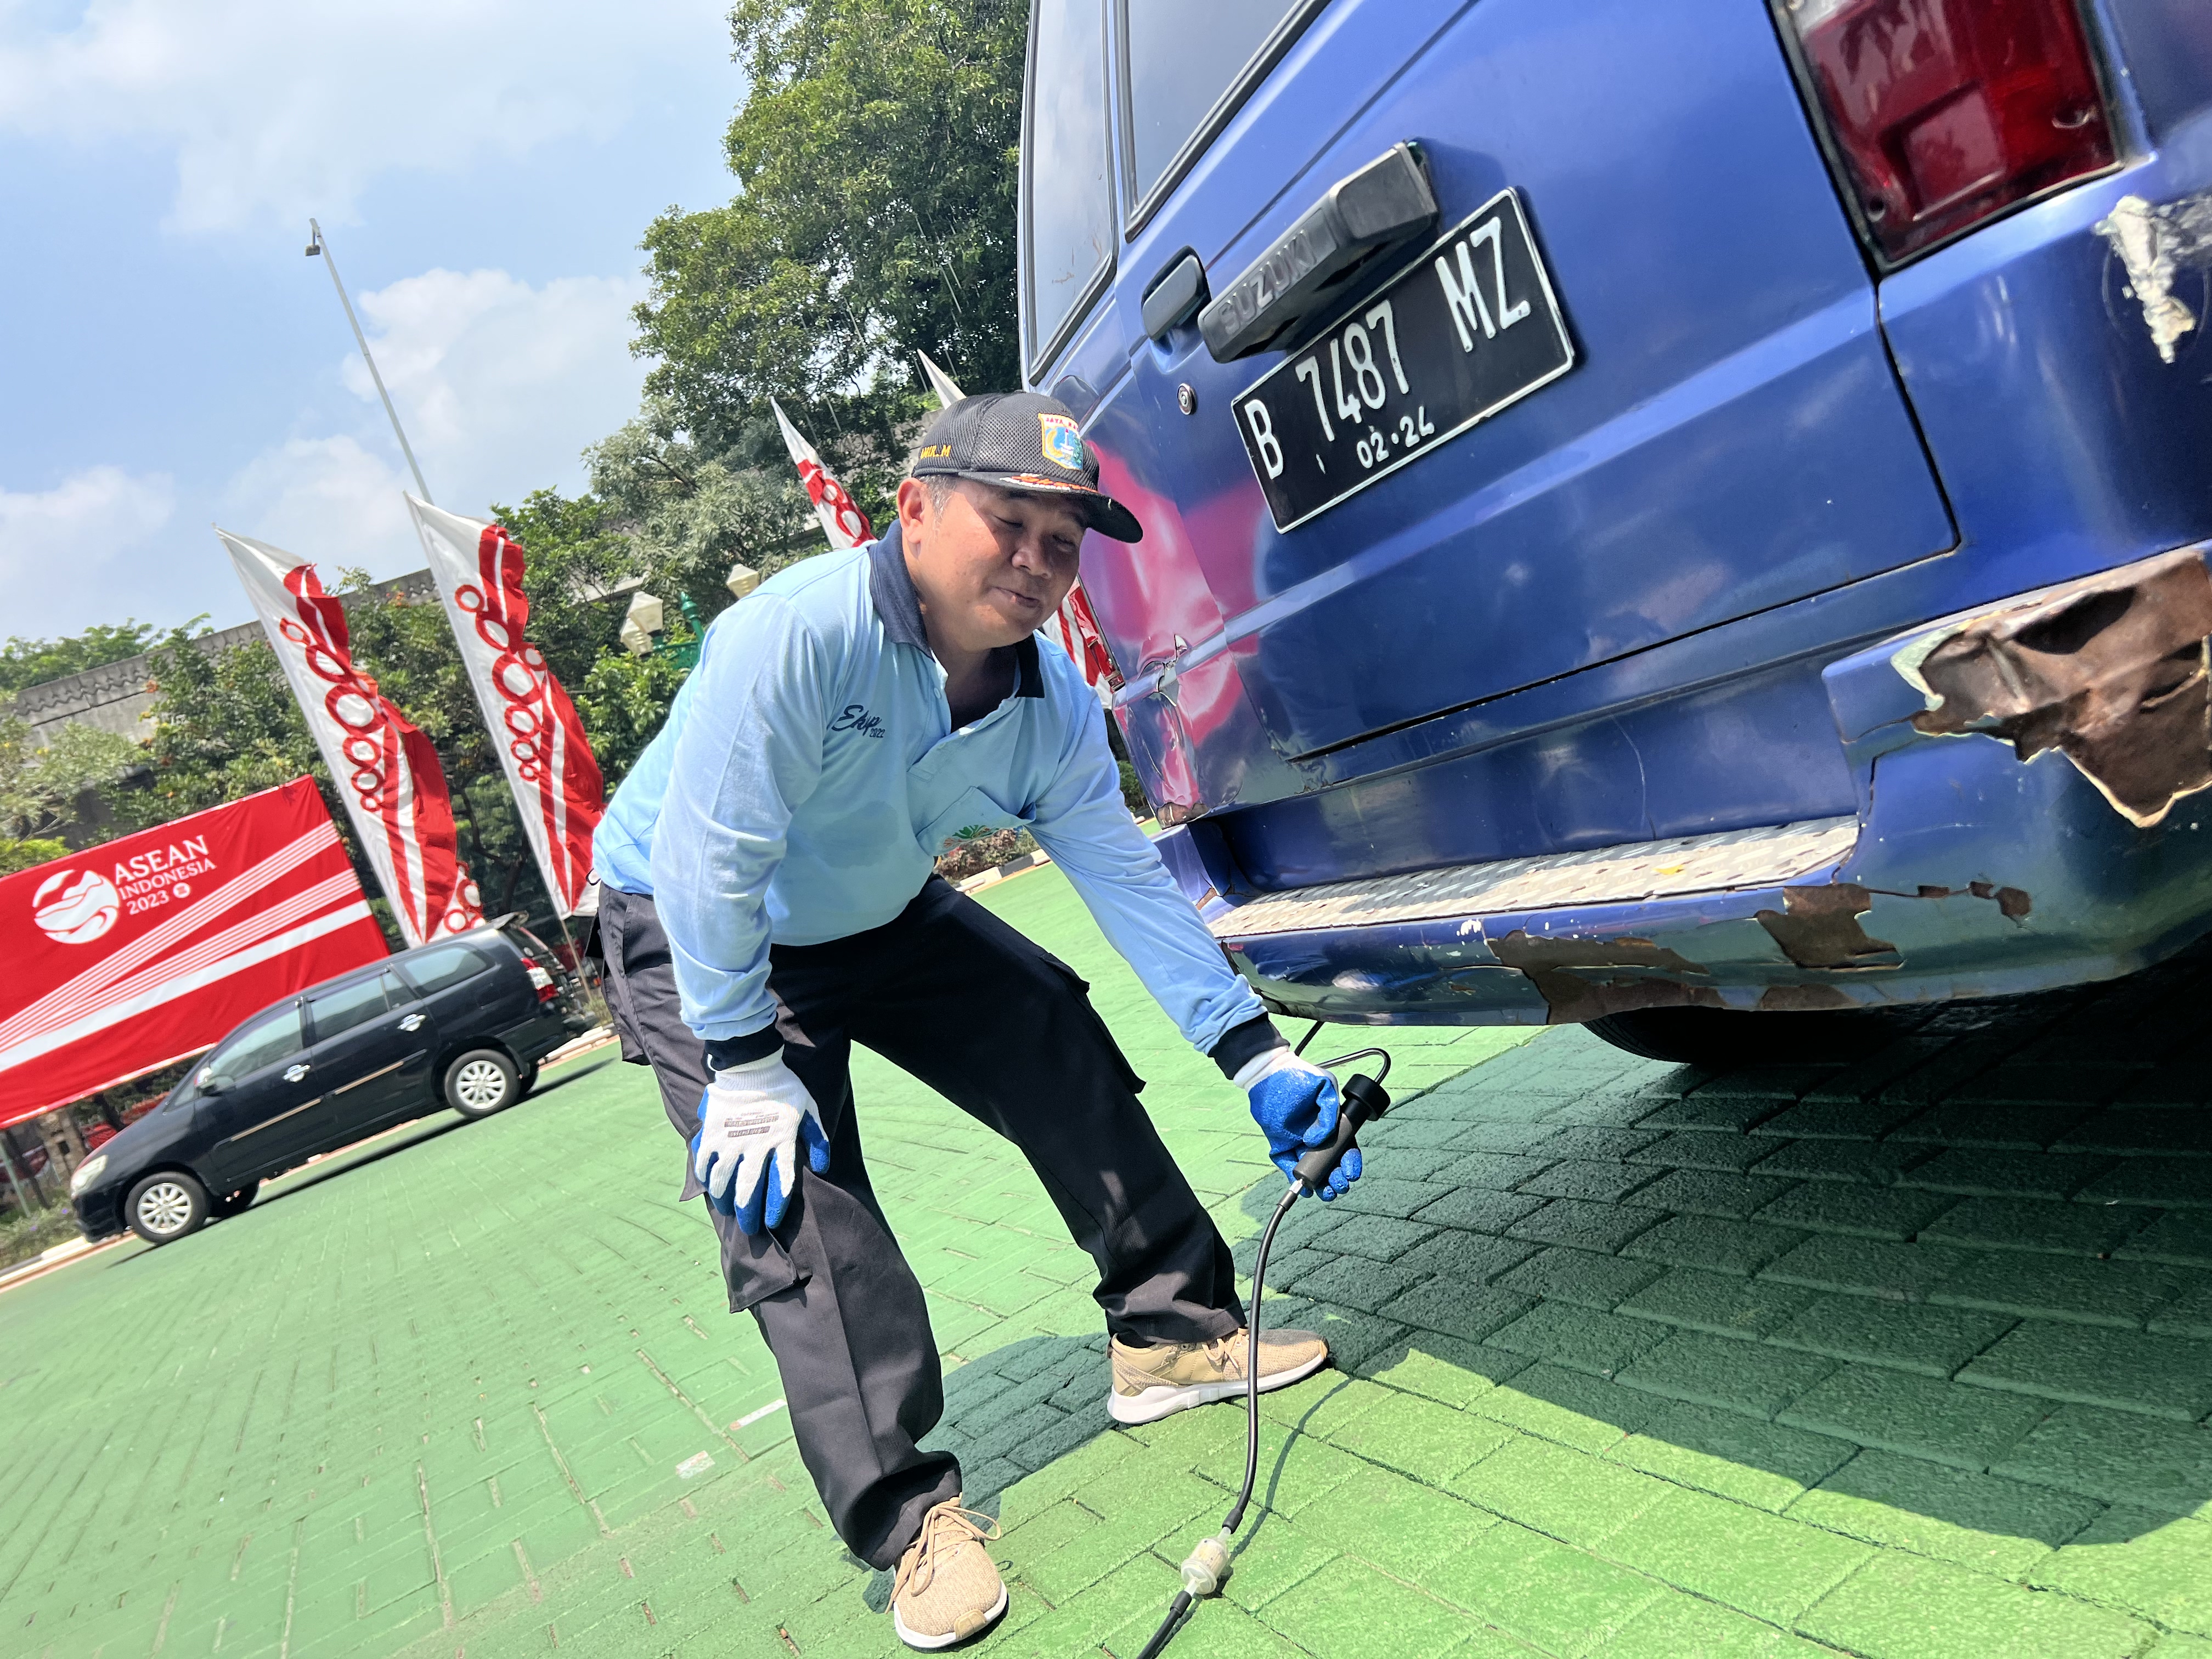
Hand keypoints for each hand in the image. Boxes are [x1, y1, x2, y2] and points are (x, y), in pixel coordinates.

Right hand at [690, 1052, 830, 1233]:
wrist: (752, 1064)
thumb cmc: (785, 1088)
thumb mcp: (810, 1110)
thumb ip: (818, 1140)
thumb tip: (823, 1167)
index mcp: (780, 1142)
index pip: (780, 1184)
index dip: (775, 1207)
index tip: (770, 1223)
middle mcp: (754, 1146)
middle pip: (748, 1191)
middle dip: (748, 1214)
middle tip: (749, 1229)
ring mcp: (729, 1141)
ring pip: (722, 1183)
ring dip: (725, 1201)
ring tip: (728, 1211)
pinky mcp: (710, 1133)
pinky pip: (703, 1163)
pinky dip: (705, 1179)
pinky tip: (710, 1186)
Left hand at [1236, 1048, 1357, 1200]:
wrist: (1268, 1072)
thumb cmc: (1298, 1076)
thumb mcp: (1324, 1087)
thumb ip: (1330, 1112)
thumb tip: (1319, 1140)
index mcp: (1332, 1123)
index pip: (1346, 1147)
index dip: (1350, 1162)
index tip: (1351, 1173)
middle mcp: (1317, 1136)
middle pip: (1331, 1163)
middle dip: (1338, 1178)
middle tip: (1339, 1186)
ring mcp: (1298, 1142)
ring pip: (1312, 1170)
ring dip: (1321, 1184)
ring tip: (1326, 1193)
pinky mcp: (1280, 1145)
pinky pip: (1288, 1165)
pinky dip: (1296, 1179)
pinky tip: (1305, 1188)